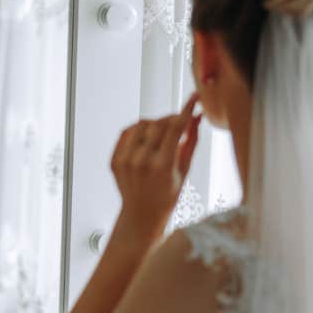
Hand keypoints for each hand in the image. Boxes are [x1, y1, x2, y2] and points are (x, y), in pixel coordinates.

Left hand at [111, 94, 200, 237]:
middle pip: (159, 123)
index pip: (176, 128)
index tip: (193, 99)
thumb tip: (197, 117)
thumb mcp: (185, 170)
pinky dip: (139, 129)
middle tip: (179, 123)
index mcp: (162, 166)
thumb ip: (191, 141)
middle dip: (172, 119)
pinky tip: (147, 136)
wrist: (142, 214)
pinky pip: (126, 133)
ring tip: (163, 133)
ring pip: (142, 124)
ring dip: (155, 123)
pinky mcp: (115, 160)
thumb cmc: (167, 195)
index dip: (186, 110)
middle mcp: (141, 162)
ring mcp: (125, 161)